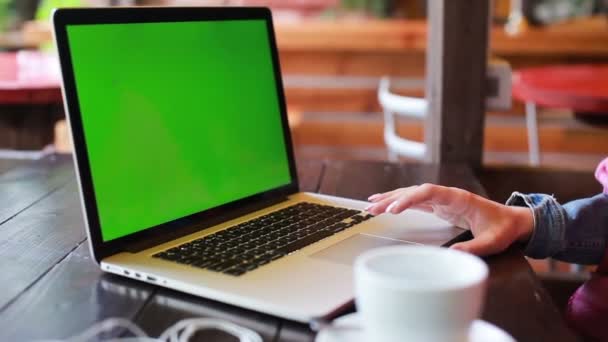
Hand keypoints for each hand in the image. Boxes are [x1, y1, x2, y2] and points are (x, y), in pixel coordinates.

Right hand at [365, 184, 533, 255]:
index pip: (428, 192)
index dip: (409, 199)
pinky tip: (386, 205)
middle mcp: (447, 195)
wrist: (512, 221)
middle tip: (372, 208)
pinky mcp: (439, 206)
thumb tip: (453, 255)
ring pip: (411, 194)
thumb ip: (474, 247)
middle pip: (414, 191)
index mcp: (458, 198)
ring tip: (370, 206)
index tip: (394, 209)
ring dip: (391, 199)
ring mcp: (442, 199)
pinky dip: (399, 202)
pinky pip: (415, 201)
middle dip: (392, 199)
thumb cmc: (502, 229)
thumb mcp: (492, 241)